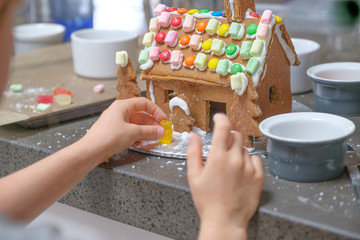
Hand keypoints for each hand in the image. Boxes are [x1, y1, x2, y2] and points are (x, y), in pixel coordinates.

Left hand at [83, 97, 165, 161]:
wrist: (91, 151)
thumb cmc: (109, 136)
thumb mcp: (133, 132)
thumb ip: (149, 132)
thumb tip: (161, 131)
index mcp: (123, 106)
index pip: (144, 103)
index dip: (156, 111)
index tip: (163, 120)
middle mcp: (119, 112)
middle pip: (141, 114)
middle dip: (152, 123)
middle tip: (161, 132)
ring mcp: (117, 123)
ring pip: (136, 124)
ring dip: (146, 131)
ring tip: (155, 138)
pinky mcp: (115, 134)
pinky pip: (130, 132)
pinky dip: (138, 136)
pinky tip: (144, 143)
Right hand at [187, 114, 263, 238]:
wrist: (225, 221)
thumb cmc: (207, 201)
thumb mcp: (194, 176)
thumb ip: (194, 152)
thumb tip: (193, 136)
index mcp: (218, 157)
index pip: (223, 127)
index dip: (221, 118)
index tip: (218, 118)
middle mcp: (235, 159)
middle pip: (236, 135)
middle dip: (228, 136)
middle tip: (222, 148)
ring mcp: (249, 168)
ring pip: (245, 148)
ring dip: (237, 151)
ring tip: (229, 167)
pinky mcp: (258, 176)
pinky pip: (256, 160)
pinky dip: (248, 161)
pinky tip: (240, 171)